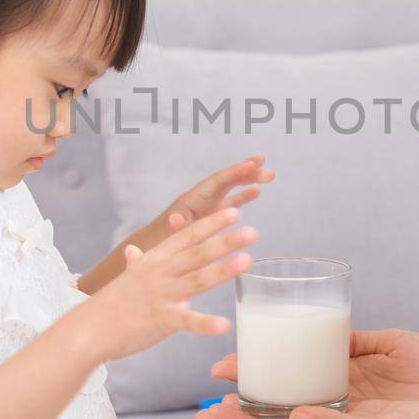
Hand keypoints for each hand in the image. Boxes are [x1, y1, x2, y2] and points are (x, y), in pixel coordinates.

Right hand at [82, 207, 255, 361]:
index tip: (234, 213)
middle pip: (197, 253)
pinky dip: (205, 323)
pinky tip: (224, 324)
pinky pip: (186, 321)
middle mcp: (160, 273)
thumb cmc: (111, 303)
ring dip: (222, 270)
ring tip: (247, 260)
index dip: (211, 224)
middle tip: (252, 231)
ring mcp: (161, 295)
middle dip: (224, 241)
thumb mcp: (127, 276)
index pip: (187, 237)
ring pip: (196, 279)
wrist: (88, 328)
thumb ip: (136, 262)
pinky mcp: (160, 320)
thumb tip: (132, 250)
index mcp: (155, 260)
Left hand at [156, 154, 273, 237]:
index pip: (217, 182)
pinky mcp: (210, 218)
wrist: (149, 254)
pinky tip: (257, 191)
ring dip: (248, 180)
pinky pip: (229, 202)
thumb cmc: (158, 247)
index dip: (235, 172)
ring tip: (269, 175)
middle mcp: (201, 200)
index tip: (253, 164)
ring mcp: (206, 207)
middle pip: (226, 180)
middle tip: (265, 164)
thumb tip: (175, 219)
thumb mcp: (166, 239)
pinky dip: (243, 196)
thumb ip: (174, 230)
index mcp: (192, 201)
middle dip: (245, 171)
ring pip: (230, 189)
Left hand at [209, 328, 418, 415]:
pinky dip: (314, 328)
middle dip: (250, 383)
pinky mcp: (374, 349)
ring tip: (243, 343)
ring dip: (274, 355)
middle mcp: (338, 404)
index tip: (210, 411)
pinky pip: (337, 337)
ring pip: (304, 361)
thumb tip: (291, 415)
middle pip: (282, 392)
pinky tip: (291, 319)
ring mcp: (355, 376)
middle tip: (216, 369)